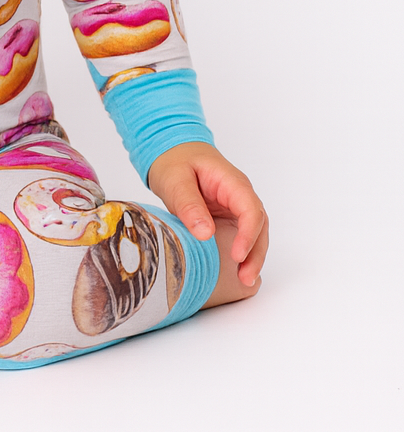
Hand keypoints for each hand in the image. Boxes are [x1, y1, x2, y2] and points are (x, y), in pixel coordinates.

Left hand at [147, 142, 267, 286]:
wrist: (171, 151)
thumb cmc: (175, 162)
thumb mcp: (175, 181)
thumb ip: (189, 205)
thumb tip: (206, 234)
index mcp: (231, 182)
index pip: (250, 209)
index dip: (248, 235)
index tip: (237, 256)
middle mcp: (239, 195)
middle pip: (259, 225)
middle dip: (256, 252)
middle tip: (246, 278)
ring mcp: (235, 206)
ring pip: (255, 232)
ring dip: (253, 256)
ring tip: (245, 280)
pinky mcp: (228, 216)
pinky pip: (241, 235)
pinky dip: (243, 252)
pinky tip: (237, 270)